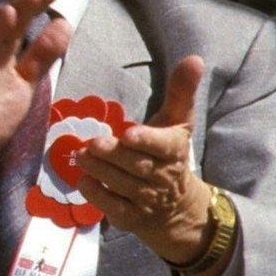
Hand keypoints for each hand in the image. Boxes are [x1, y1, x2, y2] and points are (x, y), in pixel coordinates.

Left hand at [75, 55, 221, 271]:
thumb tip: (194, 58)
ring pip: (122, 185)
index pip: (163, 146)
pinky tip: (83, 181)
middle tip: (93, 143)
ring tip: (81, 156)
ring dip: (100, 171)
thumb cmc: (168, 153)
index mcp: (175, 150)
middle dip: (114, 155)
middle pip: (137, 165)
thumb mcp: (177, 122)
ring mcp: (146, 199)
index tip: (129, 134)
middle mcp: (162, 177)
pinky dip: (97, 195)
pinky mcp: (130, 216)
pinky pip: (112, 207)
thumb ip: (180, 91)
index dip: (147, 140)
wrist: (175, 206)